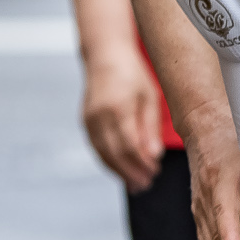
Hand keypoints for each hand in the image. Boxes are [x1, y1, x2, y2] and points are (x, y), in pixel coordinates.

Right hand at [81, 49, 163, 192]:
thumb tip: (154, 156)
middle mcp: (100, 115)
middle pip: (115, 154)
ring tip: (135, 183)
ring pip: (103, 154)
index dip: (141, 164)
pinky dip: (108, 161)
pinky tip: (120, 168)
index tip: (154, 172)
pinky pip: (96, 147)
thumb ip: (150, 127)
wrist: (105, 54)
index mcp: (119, 107)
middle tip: (146, 184)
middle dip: (131, 173)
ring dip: (119, 171)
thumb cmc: (132, 73)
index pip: (130, 146)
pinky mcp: (85, 121)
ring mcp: (89, 119)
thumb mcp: (149, 97)